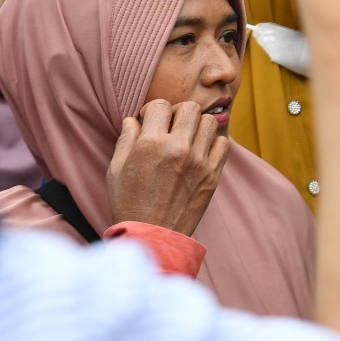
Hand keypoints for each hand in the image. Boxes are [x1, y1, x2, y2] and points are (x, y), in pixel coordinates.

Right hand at [105, 100, 228, 236]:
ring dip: (197, 126)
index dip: (153, 110)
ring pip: (209, 122)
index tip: (150, 121)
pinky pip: (223, 143)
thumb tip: (133, 119)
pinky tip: (200, 152)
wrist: (152, 236)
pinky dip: (214, 143)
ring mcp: (199, 161)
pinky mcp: (213, 175)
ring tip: (186, 139)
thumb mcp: (116, 170)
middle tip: (170, 127)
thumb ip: (126, 140)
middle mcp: (178, 148)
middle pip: (189, 107)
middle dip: (178, 112)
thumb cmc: (128, 203)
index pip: (160, 105)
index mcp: (151, 144)